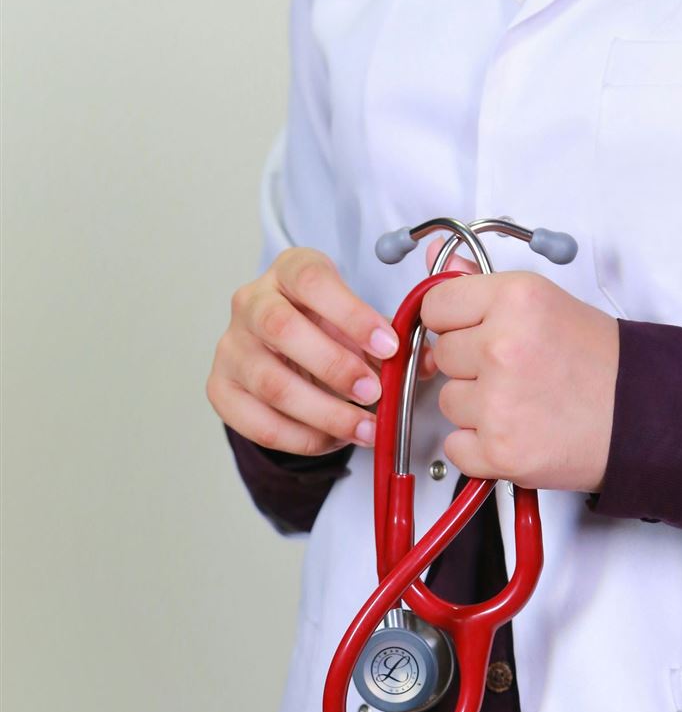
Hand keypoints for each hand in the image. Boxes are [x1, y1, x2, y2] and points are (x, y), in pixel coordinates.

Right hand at [207, 247, 436, 455]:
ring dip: (324, 412)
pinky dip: (302, 438)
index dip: (352, 315)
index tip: (389, 346)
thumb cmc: (327, 329)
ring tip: (363, 427)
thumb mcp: (360, 322)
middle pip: (282, 330)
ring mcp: (231, 347)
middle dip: (334, 366)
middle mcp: (251, 303)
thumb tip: (430, 361)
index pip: (312, 280)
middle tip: (374, 392)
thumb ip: (394, 339)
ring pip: (271, 383)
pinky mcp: (221, 389)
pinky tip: (334, 439)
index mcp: (289, 272)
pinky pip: (258, 423)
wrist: (284, 351)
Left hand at [421, 243, 617, 491]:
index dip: (455, 321)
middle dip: (472, 365)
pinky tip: (517, 432)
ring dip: (477, 408)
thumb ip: (482, 284)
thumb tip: (438, 256)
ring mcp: (499, 404)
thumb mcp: (545, 304)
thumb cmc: (601, 364)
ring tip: (524, 403)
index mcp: (516, 300)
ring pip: (449, 403)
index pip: (437, 305)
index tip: (475, 332)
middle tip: (519, 371)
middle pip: (444, 355)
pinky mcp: (500, 451)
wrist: (644, 417)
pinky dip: (480, 448)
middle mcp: (504, 348)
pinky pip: (456, 447)